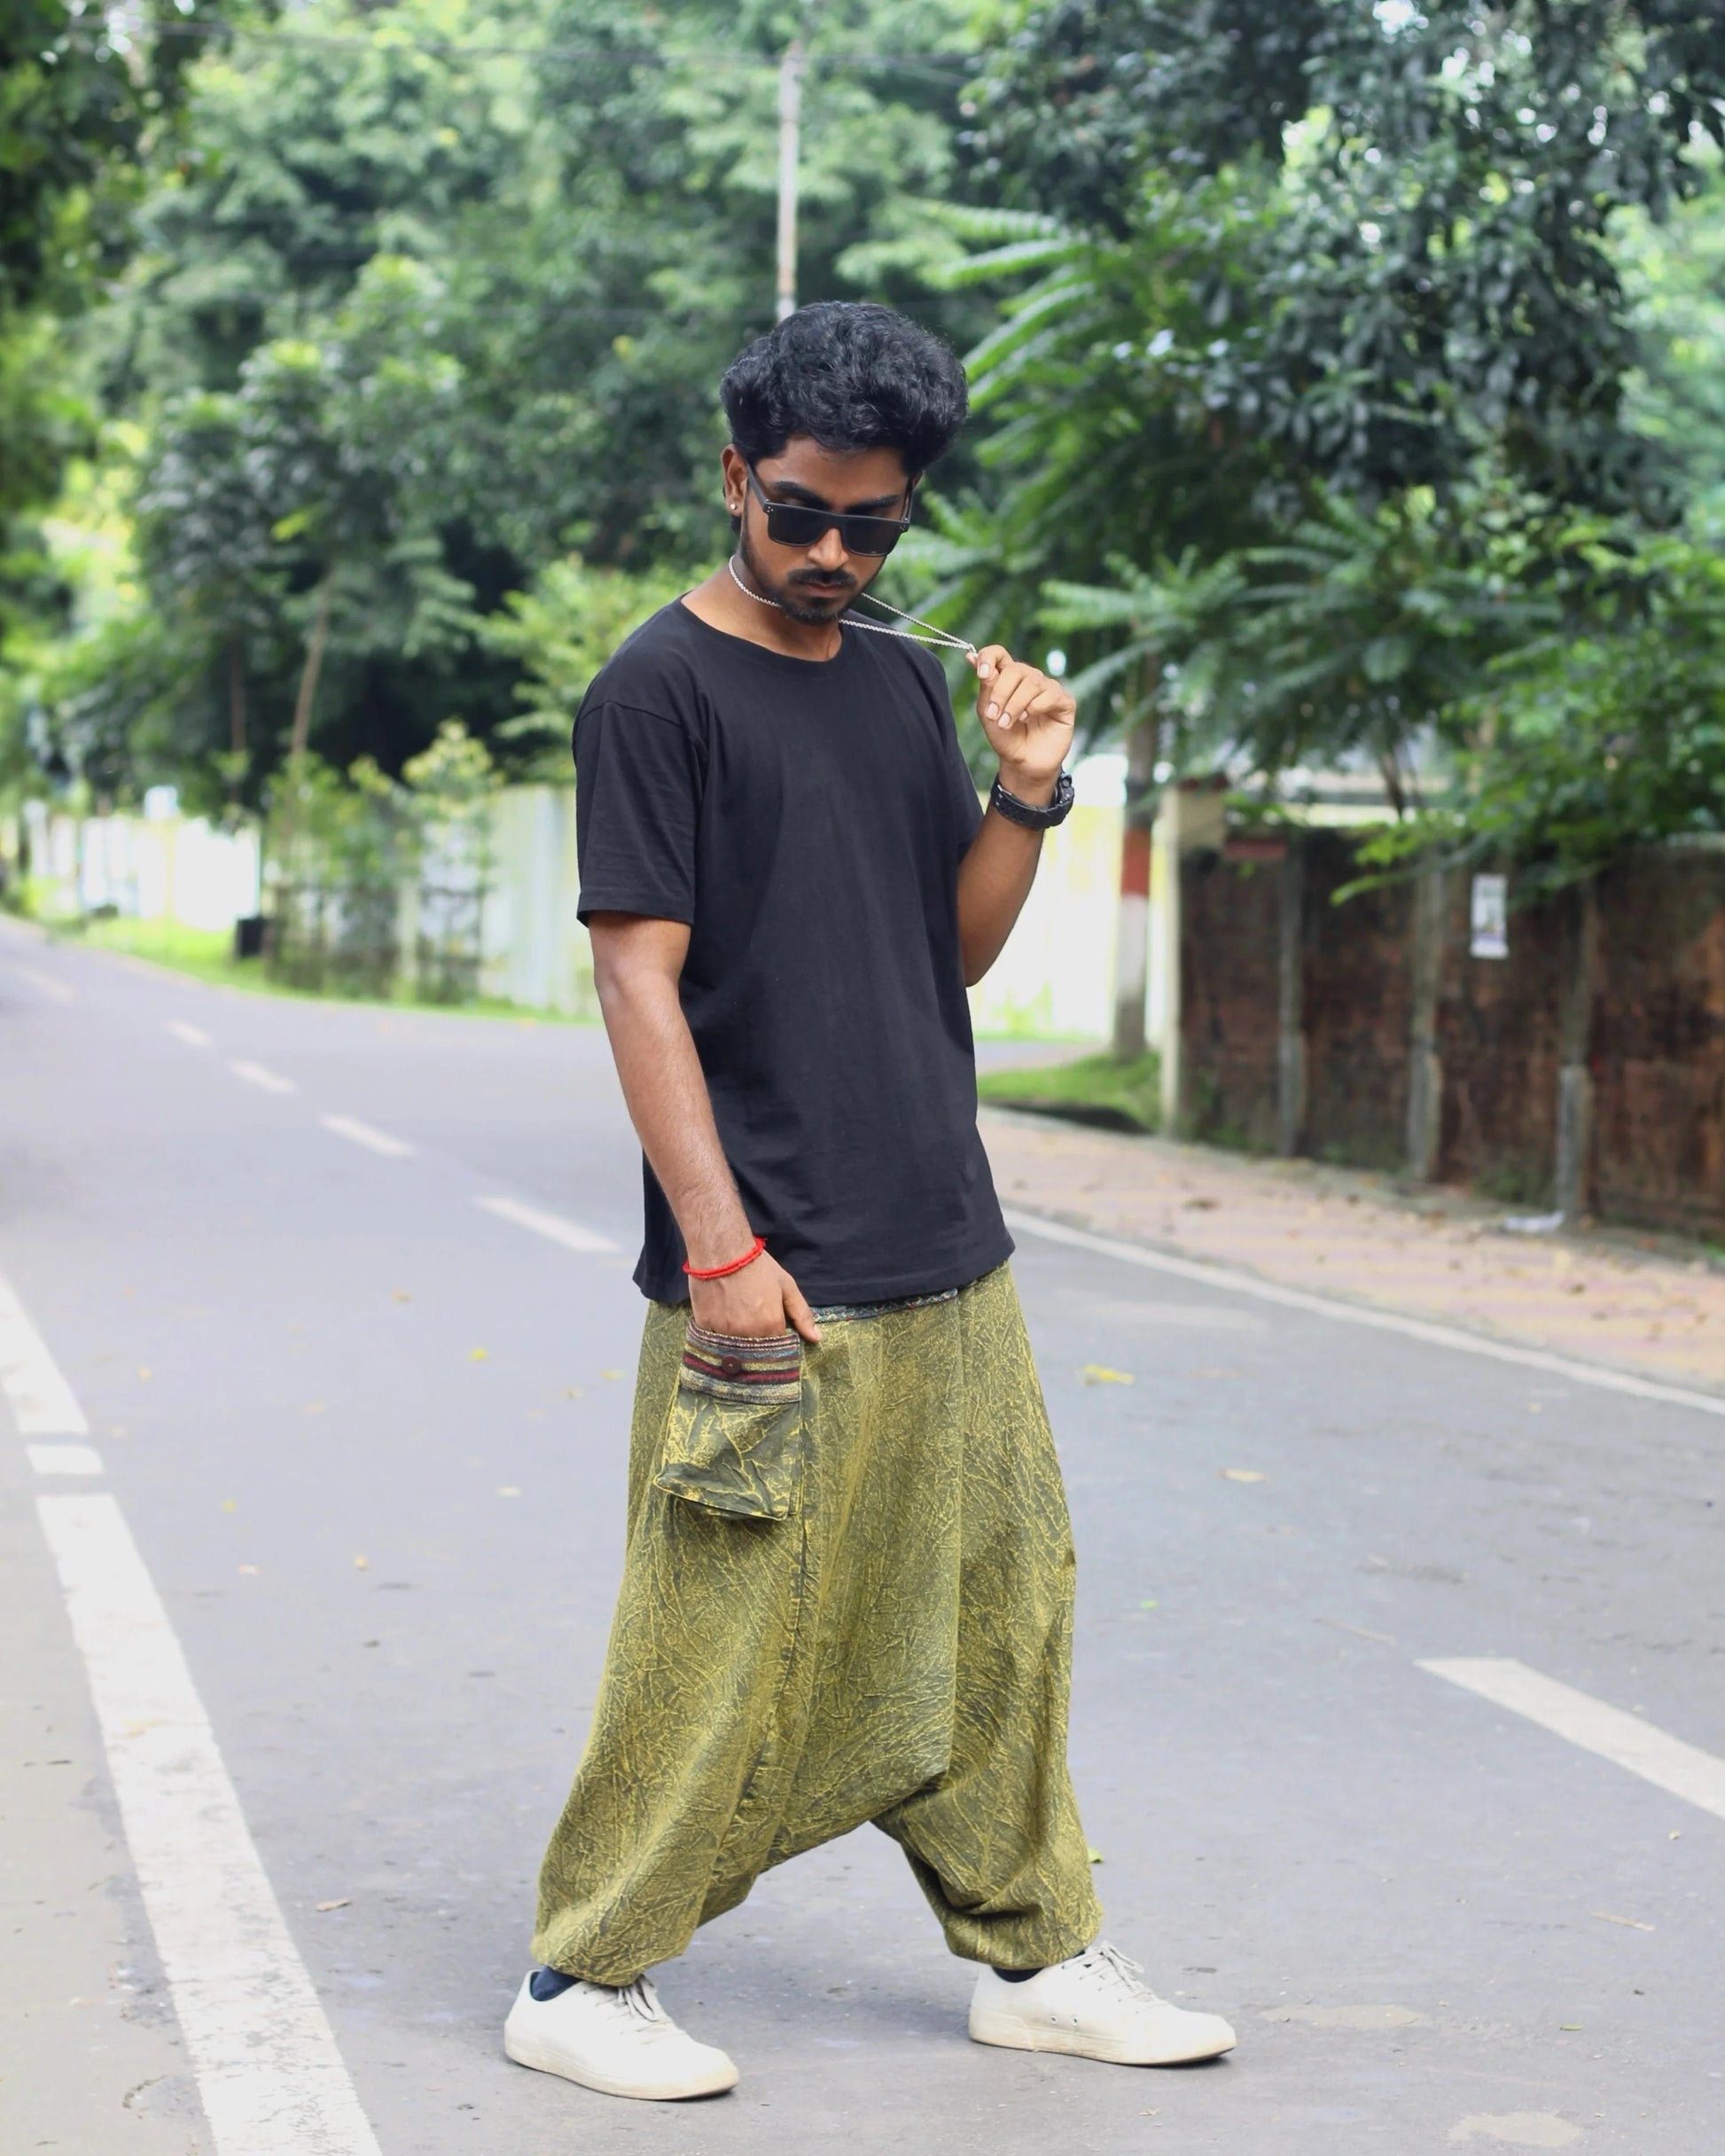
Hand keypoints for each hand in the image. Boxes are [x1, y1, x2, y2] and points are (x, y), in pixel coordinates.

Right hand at [689, 1250, 821, 1344]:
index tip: (772, 1329)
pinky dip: (718, 1334)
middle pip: (755, 1351)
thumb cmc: (757, 1265)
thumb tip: (817, 1338)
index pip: (777, 1348)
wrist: (722, 1250)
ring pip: (734, 1348)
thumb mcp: (786, 1286)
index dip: (776, 1340)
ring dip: (738, 1340)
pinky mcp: (704, 1327)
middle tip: (753, 1323)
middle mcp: (748, 1334)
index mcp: (770, 1326)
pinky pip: (713, 1340)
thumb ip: (801, 1314)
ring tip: (737, 1320)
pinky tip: (720, 1318)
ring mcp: (724, 1333)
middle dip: (757, 1343)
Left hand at [970, 644, 1075, 802]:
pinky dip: (1034, 708)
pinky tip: (1027, 720)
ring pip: (1032, 683)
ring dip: (1015, 704)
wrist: (1023, 763)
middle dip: (1001, 693)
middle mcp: (1029, 678)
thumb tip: (970, 656)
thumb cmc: (1006, 738)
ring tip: (1007, 724)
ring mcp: (1048, 689)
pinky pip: (1050, 695)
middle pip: (1016, 669)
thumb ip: (985, 685)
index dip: (989, 657)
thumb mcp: (989, 712)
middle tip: (993, 716)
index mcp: (1008, 677)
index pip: (999, 653)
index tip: (981, 673)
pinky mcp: (1064, 702)